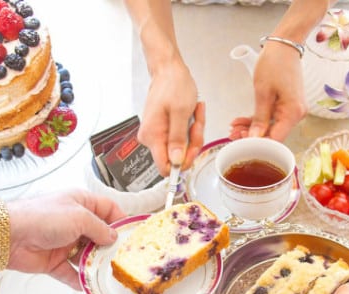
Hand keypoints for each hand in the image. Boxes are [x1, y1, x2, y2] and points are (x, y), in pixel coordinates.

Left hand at [6, 190, 125, 289]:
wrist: (8, 235)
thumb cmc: (40, 216)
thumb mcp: (79, 217)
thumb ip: (100, 229)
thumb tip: (112, 238)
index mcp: (80, 204)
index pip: (108, 210)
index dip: (120, 221)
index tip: (131, 235)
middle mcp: (73, 222)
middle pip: (99, 236)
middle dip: (110, 247)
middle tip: (122, 258)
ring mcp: (64, 243)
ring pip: (87, 256)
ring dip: (96, 265)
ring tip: (108, 273)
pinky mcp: (54, 261)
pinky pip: (72, 274)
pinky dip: (80, 280)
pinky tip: (89, 286)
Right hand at [137, 58, 205, 175]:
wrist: (169, 70)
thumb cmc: (173, 85)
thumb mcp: (180, 112)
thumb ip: (178, 139)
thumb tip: (176, 161)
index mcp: (153, 136)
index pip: (165, 168)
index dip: (183, 163)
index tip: (193, 149)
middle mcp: (151, 138)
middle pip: (177, 157)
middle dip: (192, 142)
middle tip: (196, 123)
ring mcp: (157, 135)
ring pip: (181, 148)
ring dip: (193, 132)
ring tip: (194, 114)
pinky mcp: (163, 131)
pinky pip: (181, 139)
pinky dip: (190, 128)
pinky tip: (191, 114)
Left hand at [229, 43, 305, 140]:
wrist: (285, 45)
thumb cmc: (275, 63)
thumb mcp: (263, 92)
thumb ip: (259, 118)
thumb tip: (254, 138)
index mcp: (293, 112)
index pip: (275, 139)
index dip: (258, 145)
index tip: (241, 145)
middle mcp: (296, 114)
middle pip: (273, 134)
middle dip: (252, 137)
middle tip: (232, 136)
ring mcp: (292, 110)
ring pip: (271, 127)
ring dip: (252, 129)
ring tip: (233, 129)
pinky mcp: (288, 105)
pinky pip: (272, 118)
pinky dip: (258, 120)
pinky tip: (241, 122)